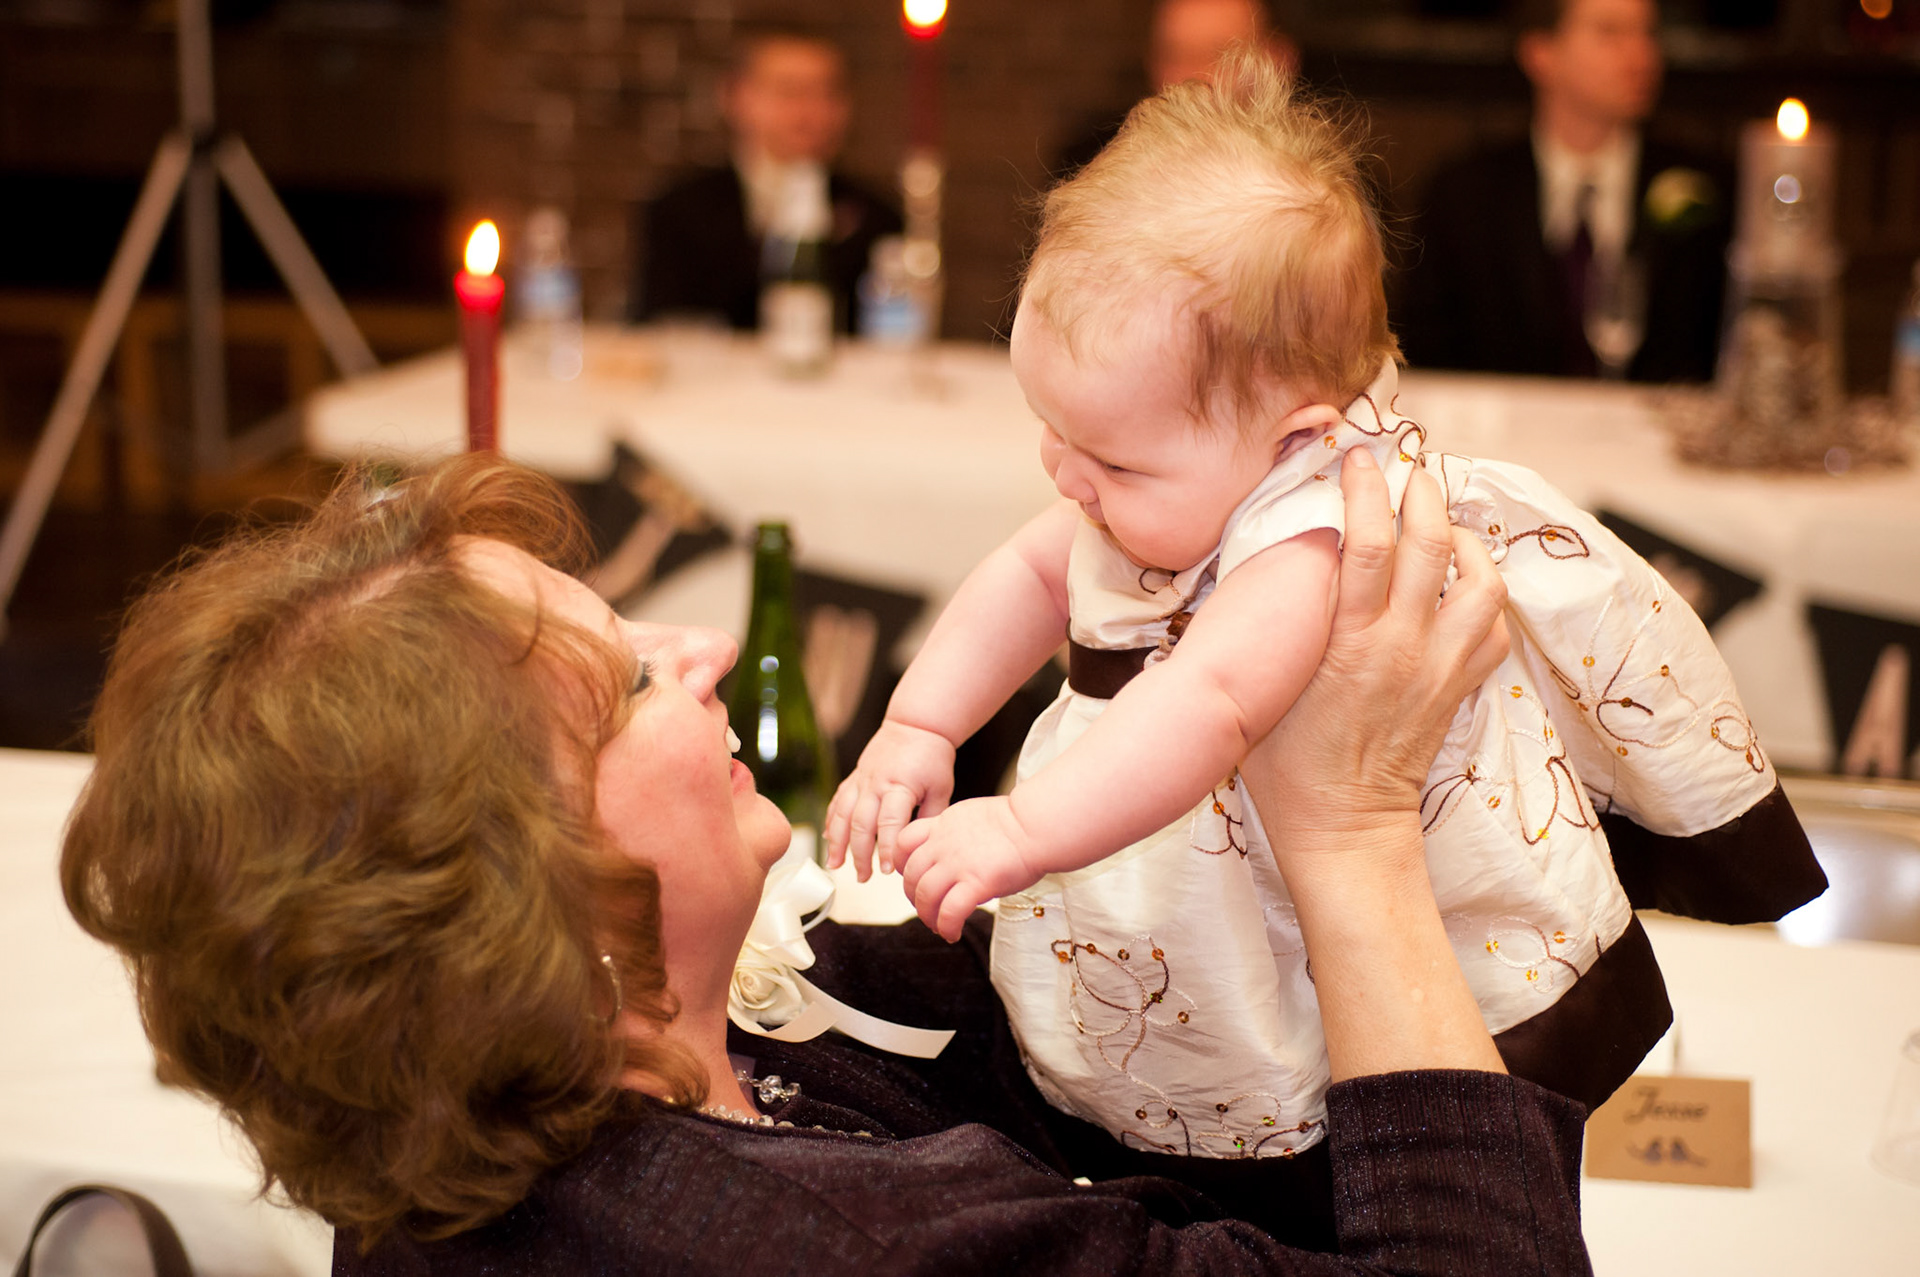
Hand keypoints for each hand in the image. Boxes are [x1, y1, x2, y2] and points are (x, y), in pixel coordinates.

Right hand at [824, 720, 955, 879]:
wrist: (916, 725)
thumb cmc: (932, 758)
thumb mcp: (941, 788)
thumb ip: (930, 819)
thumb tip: (920, 849)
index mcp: (900, 786)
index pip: (890, 824)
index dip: (887, 849)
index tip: (888, 870)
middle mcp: (875, 784)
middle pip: (861, 824)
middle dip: (859, 854)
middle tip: (863, 877)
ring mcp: (861, 780)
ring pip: (842, 815)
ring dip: (837, 842)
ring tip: (835, 866)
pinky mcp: (854, 778)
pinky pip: (838, 802)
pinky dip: (831, 822)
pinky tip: (829, 840)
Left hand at [896, 796, 1042, 940]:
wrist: (1037, 824)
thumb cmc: (1019, 822)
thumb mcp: (974, 816)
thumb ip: (956, 834)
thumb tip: (953, 856)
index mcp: (943, 824)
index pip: (903, 842)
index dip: (901, 864)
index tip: (912, 877)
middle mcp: (943, 843)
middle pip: (911, 875)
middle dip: (914, 897)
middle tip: (927, 909)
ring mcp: (957, 864)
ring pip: (925, 896)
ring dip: (927, 916)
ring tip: (938, 926)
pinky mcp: (976, 883)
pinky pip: (950, 912)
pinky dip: (946, 927)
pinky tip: (953, 933)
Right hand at [1240, 447, 1510, 1080]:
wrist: (1342, 828)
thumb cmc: (1283, 765)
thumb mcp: (1258, 687)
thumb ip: (1262, 627)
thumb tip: (1248, 571)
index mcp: (1351, 643)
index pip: (1371, 543)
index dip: (1365, 490)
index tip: (1355, 459)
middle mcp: (1406, 647)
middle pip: (1434, 544)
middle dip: (1423, 493)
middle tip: (1405, 469)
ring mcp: (1441, 668)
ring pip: (1482, 580)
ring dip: (1465, 540)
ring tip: (1442, 522)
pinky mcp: (1459, 689)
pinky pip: (1493, 627)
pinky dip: (1483, 595)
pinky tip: (1458, 586)